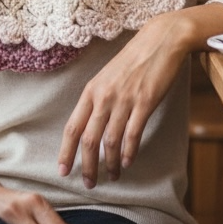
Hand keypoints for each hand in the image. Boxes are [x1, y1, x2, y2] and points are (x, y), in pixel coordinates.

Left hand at [58, 2, 222, 188]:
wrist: (160, 40)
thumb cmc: (133, 59)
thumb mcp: (107, 76)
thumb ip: (97, 99)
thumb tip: (89, 126)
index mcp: (91, 90)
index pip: (72, 127)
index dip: (66, 152)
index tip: (62, 171)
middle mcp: (104, 96)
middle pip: (89, 140)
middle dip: (87, 166)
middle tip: (89, 183)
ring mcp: (125, 100)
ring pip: (110, 141)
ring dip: (110, 164)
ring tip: (113, 176)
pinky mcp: (145, 102)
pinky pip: (133, 134)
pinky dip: (129, 152)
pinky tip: (128, 162)